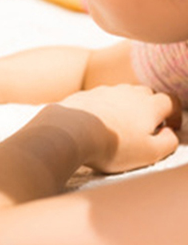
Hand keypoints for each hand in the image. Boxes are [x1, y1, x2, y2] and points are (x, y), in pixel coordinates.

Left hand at [57, 84, 181, 173]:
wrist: (69, 132)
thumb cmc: (112, 145)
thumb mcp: (150, 153)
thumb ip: (168, 142)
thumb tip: (169, 133)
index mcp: (149, 105)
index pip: (170, 100)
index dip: (174, 114)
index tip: (169, 128)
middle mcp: (127, 92)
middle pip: (146, 94)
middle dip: (150, 108)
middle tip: (144, 128)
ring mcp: (104, 91)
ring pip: (122, 94)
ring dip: (126, 106)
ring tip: (120, 127)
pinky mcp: (84, 95)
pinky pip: (100, 99)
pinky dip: (104, 108)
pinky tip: (97, 124)